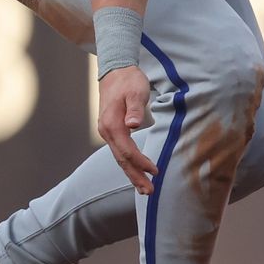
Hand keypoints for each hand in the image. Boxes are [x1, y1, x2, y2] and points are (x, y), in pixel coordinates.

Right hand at [97, 65, 157, 194]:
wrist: (115, 71)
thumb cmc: (129, 81)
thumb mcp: (136, 91)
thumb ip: (136, 109)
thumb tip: (134, 124)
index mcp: (112, 124)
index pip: (127, 150)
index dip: (141, 163)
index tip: (156, 171)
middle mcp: (106, 131)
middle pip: (121, 160)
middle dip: (135, 177)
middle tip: (149, 192)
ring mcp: (107, 132)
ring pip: (119, 158)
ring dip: (132, 174)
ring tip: (144, 189)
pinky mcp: (112, 130)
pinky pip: (120, 152)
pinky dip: (128, 164)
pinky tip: (136, 172)